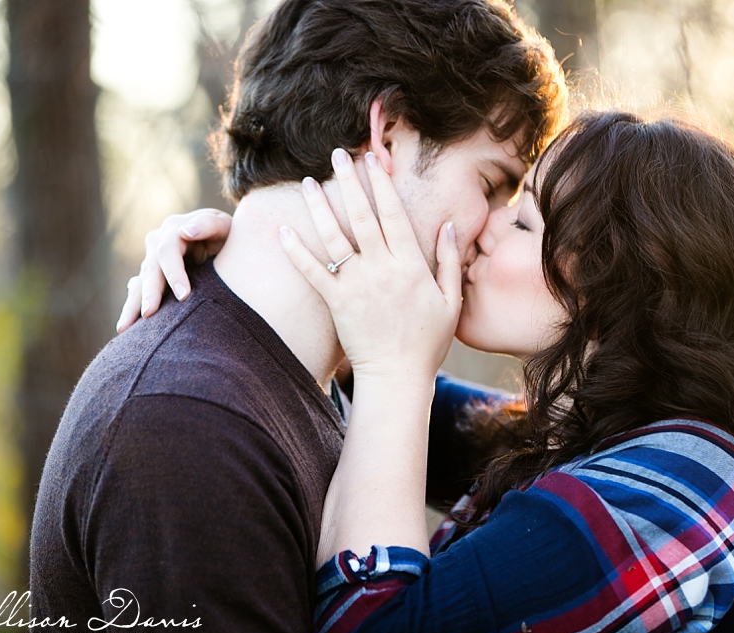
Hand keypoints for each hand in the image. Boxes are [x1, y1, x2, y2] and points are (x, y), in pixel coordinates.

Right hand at [116, 209, 231, 332]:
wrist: (224, 242)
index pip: (167, 252)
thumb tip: (185, 232)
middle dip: (150, 293)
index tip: (184, 296)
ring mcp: (153, 262)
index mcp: (173, 230)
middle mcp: (158, 245)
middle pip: (150, 270)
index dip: (174, 273)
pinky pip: (140, 295)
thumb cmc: (227, 234)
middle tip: (150, 314)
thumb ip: (207, 225)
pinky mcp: (153, 278)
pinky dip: (133, 310)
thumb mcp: (222, 225)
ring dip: (133, 306)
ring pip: (139, 284)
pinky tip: (127, 327)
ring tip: (125, 328)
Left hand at [279, 149, 461, 385]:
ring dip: (320, 206)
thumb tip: (450, 226)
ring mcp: (356, 285)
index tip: (372, 161)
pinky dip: (295, 251)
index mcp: (409, 265)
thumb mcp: (450, 300)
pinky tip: (283, 230)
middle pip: (361, 216)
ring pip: (333, 236)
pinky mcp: (336, 302)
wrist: (397, 376)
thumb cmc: (427, 342)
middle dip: (350, 182)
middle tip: (338, 155)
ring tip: (309, 182)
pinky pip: (312, 271)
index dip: (381, 185)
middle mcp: (381, 269)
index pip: (393, 214)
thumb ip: (447, 261)